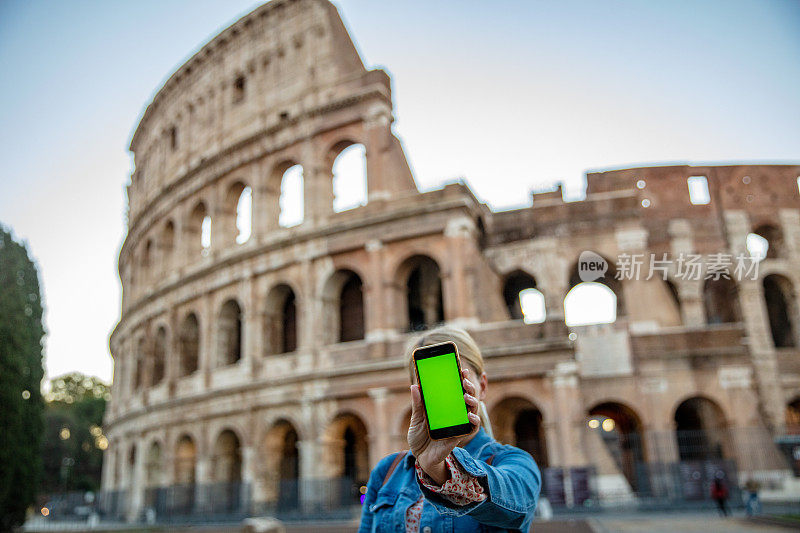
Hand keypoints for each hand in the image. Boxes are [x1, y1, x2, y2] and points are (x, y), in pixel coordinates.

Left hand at [408, 367, 480, 484]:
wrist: (420, 457)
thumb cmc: (419, 437)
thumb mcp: (416, 419)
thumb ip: (418, 404)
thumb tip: (415, 386)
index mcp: (444, 407)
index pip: (455, 390)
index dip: (461, 380)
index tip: (461, 369)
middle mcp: (454, 414)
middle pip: (467, 397)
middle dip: (468, 387)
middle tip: (464, 380)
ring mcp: (458, 424)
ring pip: (472, 410)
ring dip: (472, 401)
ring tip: (466, 395)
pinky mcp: (459, 435)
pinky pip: (470, 428)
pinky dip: (472, 421)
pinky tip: (469, 415)